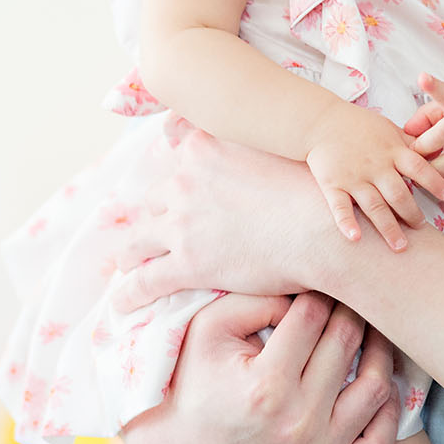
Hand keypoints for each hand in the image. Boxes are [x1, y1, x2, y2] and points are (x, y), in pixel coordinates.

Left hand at [116, 123, 332, 311]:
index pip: (177, 159)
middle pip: (156, 199)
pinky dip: (130, 293)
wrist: (322, 231)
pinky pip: (146, 280)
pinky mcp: (187, 264)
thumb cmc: (311, 192)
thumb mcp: (276, 148)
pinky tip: (120, 304)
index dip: (178, 179)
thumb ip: (248, 143)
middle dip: (158, 216)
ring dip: (131, 253)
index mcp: (204, 149)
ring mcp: (183, 224)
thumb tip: (249, 139)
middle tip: (159, 231)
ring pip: (139, 240)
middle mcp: (185, 182)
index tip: (177, 192)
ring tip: (127, 265)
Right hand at [118, 291, 398, 443]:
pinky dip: (388, 413)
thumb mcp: (208, 329)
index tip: (319, 283)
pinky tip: (379, 385)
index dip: (318, 291)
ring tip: (370, 335)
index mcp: (266, 385)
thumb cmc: (194, 384)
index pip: (313, 316)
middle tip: (349, 298)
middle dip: (349, 311)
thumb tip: (307, 289)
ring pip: (375, 390)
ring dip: (378, 352)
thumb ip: (256, 298)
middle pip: (346, 344)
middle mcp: (296, 425)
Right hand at [305, 106, 443, 250]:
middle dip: (411, 214)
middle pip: (398, 194)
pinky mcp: (333, 185)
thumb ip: (411, 143)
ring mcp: (354, 177)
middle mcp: (375, 166)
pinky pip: (340, 207)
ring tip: (399, 246)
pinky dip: (347, 222)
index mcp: (391, 151)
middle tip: (420, 228)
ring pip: (374, 206)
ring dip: (388, 227)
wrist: (321, 122)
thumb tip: (437, 152)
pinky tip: (355, 238)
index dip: (434, 181)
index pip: (418, 167)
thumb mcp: (389, 128)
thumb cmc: (359, 125)